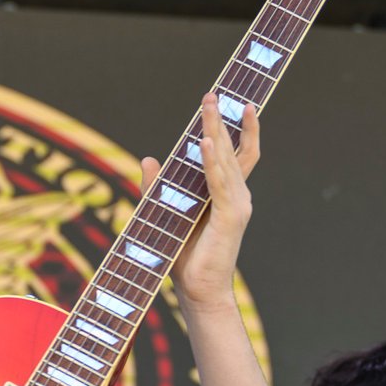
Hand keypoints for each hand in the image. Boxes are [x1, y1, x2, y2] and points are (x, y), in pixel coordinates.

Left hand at [141, 99, 260, 311]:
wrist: (199, 292)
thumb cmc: (185, 257)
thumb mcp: (166, 214)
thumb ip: (158, 187)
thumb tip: (148, 158)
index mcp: (226, 194)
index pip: (236, 153)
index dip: (236, 127)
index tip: (232, 101)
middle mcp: (237, 195)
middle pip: (231, 148)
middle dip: (221, 119)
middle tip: (212, 93)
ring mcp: (237, 204)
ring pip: (225, 159)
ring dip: (216, 130)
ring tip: (209, 106)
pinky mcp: (230, 216)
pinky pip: (219, 182)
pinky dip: (210, 162)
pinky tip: (203, 143)